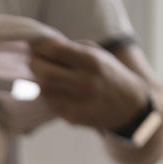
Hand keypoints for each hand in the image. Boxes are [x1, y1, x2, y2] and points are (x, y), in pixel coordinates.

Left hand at [28, 36, 147, 131]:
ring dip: (40, 80)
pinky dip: (48, 95)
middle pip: (45, 72)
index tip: (36, 46)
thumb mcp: (97, 54)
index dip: (41, 48)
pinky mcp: (74, 117)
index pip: (56, 51)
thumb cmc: (108, 74)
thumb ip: (71, 48)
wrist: (128, 106)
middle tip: (33, 61)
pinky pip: (51, 104)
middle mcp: (85, 82)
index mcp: (92, 61)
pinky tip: (56, 90)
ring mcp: (79, 102)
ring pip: (44, 90)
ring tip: (47, 75)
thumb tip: (41, 45)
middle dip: (34, 64)